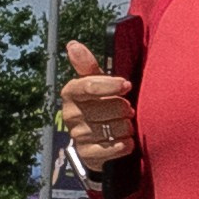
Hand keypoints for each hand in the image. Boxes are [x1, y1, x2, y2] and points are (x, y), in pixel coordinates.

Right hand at [59, 38, 136, 165]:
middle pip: (109, 108)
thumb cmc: (100, 104)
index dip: (112, 85)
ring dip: (127, 127)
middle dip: (125, 109)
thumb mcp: (95, 83)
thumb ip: (87, 65)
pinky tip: (125, 140)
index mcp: (71, 92)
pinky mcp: (87, 155)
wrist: (96, 139)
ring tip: (125, 125)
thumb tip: (72, 44)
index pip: (90, 85)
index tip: (127, 85)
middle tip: (127, 110)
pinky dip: (125, 145)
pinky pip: (114, 148)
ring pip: (114, 128)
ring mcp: (78, 136)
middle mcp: (70, 114)